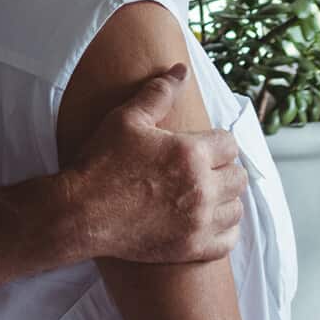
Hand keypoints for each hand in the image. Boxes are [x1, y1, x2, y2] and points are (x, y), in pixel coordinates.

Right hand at [65, 64, 247, 263]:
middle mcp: (200, 189)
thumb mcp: (128, 118)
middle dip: (224, 168)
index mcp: (190, 153)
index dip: (218, 142)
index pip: (231, 144)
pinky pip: (228, 240)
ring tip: (206, 193)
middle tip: (204, 168)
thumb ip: (159, 92)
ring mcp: (197, 222)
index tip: (204, 146)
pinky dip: (224, 230)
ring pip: (236, 208)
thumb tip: (182, 70)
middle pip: (238, 176)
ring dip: (226, 198)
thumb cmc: (102, 162)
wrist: (80, 212)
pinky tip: (208, 221)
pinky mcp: (190, 248)